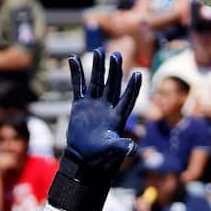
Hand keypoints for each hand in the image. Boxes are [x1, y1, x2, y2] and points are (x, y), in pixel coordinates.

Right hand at [49, 51, 140, 210]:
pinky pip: (78, 86)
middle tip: (116, 56)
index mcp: (117, 117)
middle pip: (112, 85)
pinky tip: (73, 59)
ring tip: (98, 51)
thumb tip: (133, 148)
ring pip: (96, 81)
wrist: (82, 159)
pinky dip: (76, 73)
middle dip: (114, 71)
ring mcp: (93, 104)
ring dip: (98, 67)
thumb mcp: (111, 152)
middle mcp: (106, 107)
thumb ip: (121, 147)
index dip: (133, 88)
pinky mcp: (80, 105)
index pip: (127, 99)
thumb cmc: (99, 158)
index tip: (137, 74)